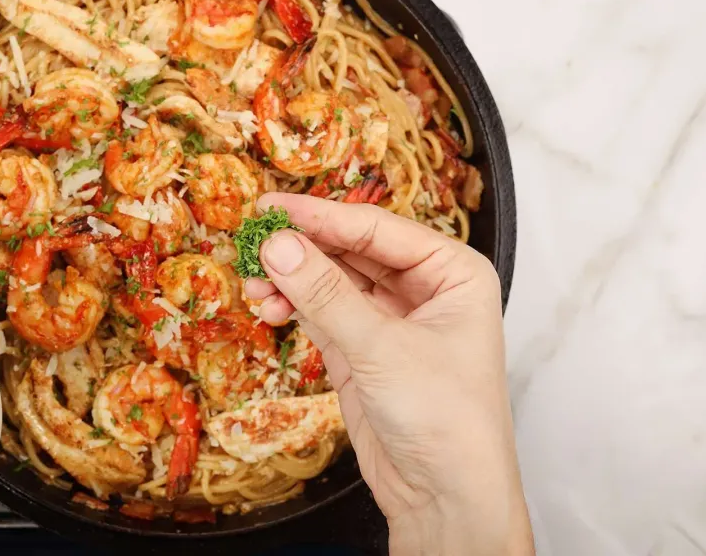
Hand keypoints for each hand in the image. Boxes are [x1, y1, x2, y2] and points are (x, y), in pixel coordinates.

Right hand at [244, 193, 533, 555]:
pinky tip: (268, 304)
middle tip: (253, 241)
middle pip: (351, 250)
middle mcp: (424, 288)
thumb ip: (324, 292)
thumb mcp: (381, 348)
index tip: (271, 208)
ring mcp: (391, 319)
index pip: (377, 228)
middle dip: (302, 248)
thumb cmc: (445, 419)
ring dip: (292, 278)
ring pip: (332, 280)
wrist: (447, 498)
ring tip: (254, 283)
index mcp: (452, 271)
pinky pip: (322, 310)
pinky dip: (294, 305)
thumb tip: (277, 243)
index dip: (321, 216)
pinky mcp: (363, 349)